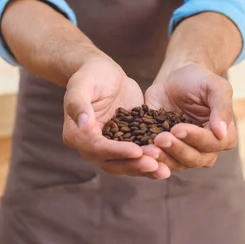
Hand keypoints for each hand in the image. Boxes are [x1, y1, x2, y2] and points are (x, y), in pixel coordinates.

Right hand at [63, 56, 159, 176]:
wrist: (105, 72)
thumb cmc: (91, 74)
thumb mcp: (82, 84)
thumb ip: (79, 103)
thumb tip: (84, 125)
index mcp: (77, 134)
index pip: (96, 148)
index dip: (116, 151)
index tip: (136, 150)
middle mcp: (91, 146)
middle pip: (111, 163)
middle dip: (133, 165)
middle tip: (155, 165)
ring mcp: (109, 147)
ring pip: (125, 164)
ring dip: (144, 169)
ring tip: (164, 171)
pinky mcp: (126, 143)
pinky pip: (137, 158)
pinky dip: (151, 162)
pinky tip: (167, 166)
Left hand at [144, 62, 237, 177]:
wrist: (175, 77)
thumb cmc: (200, 80)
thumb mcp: (216, 87)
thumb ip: (222, 107)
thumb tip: (221, 133)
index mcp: (224, 136)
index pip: (211, 143)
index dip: (194, 137)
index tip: (178, 128)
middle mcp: (206, 150)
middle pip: (193, 158)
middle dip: (176, 149)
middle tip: (160, 138)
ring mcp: (184, 153)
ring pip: (175, 163)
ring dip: (162, 158)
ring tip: (147, 149)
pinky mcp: (165, 151)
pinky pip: (158, 160)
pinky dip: (149, 159)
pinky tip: (139, 152)